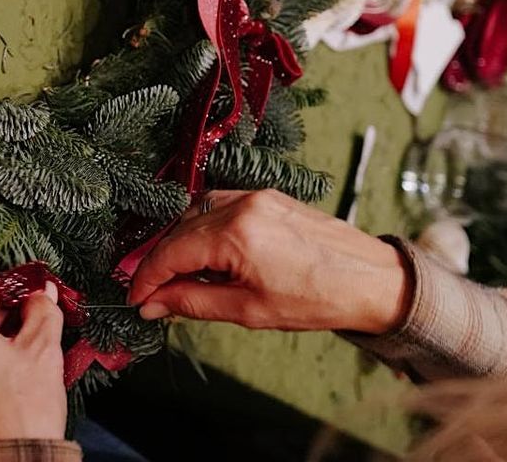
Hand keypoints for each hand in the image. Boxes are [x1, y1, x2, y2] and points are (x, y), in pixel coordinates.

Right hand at [127, 189, 410, 333]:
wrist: (370, 280)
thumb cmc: (317, 298)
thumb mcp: (248, 310)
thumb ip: (193, 302)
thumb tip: (155, 303)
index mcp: (235, 233)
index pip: (171, 252)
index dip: (147, 278)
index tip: (135, 298)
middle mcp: (242, 204)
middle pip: (178, 228)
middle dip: (160, 261)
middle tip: (151, 293)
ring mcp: (256, 195)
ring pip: (196, 212)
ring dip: (181, 242)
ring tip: (180, 278)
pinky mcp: (268, 196)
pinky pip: (220, 206)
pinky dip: (204, 227)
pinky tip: (208, 255)